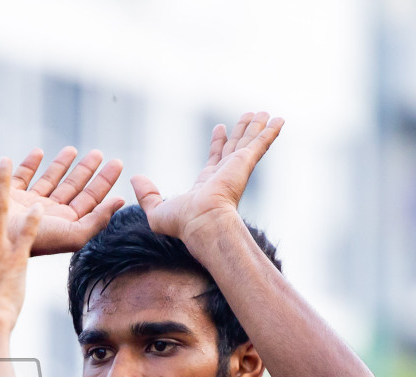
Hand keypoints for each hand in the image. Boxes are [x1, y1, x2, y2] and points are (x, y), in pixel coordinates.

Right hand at [0, 146, 123, 255]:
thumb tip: (121, 200)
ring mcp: (30, 204)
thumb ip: (98, 219)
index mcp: (66, 223)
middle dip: (86, 170)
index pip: (90, 199)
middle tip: (99, 153)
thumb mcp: (73, 234)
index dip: (104, 181)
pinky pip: (22, 176)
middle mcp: (50, 213)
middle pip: (73, 188)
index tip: (117, 162)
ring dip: (61, 164)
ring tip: (72, 149)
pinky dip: (30, 164)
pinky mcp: (10, 195)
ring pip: (50, 180)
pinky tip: (38, 152)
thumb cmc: (36, 239)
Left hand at [130, 111, 283, 241]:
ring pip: (249, 141)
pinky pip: (261, 143)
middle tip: (249, 116)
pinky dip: (271, 131)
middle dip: (241, 131)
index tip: (220, 128)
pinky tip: (280, 121)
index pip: (216, 158)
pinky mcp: (245, 163)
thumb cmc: (182, 223)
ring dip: (257, 127)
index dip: (218, 142)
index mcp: (209, 184)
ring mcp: (237, 168)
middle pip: (235, 146)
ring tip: (265, 113)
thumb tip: (135, 178)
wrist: (203, 223)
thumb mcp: (156, 210)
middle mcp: (226, 174)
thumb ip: (147, 194)